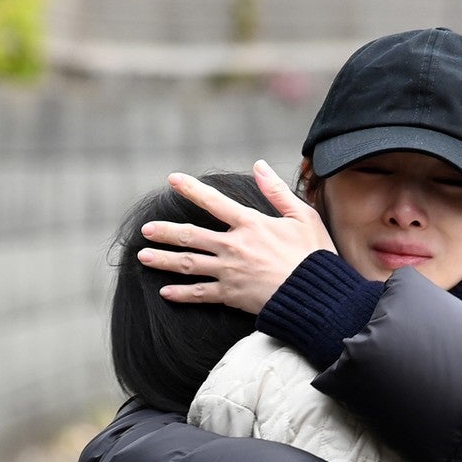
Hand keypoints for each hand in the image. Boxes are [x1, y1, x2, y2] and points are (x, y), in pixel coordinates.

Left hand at [136, 159, 334, 313]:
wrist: (317, 295)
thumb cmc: (315, 255)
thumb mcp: (303, 216)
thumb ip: (277, 191)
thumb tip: (259, 165)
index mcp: (251, 224)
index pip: (214, 201)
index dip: (191, 189)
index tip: (172, 180)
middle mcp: (234, 246)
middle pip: (191, 236)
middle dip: (166, 232)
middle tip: (145, 230)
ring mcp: (230, 272)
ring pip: (189, 264)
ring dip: (164, 261)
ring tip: (143, 257)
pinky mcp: (232, 296)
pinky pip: (201, 294)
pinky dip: (182, 294)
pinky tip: (165, 292)